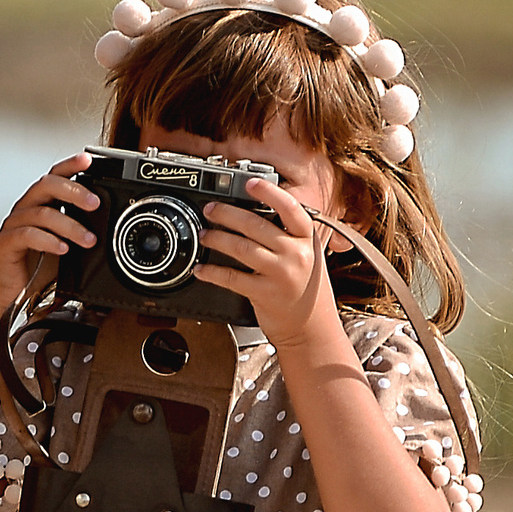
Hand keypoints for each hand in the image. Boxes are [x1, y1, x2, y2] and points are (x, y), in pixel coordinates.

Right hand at [0, 154, 98, 308]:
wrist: (8, 294)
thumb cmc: (34, 268)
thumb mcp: (65, 246)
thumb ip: (78, 232)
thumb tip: (107, 228)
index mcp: (39, 204)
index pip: (54, 176)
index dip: (70, 165)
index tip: (89, 160)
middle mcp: (26, 209)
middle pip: (47, 186)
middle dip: (74, 191)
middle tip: (95, 204)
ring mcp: (14, 224)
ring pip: (42, 213)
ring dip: (70, 225)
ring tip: (88, 240)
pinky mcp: (7, 243)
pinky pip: (28, 235)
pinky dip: (48, 241)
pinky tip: (63, 249)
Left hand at [200, 176, 338, 347]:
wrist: (311, 328)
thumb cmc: (305, 289)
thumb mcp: (308, 256)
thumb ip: (290, 235)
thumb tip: (258, 212)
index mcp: (307, 239)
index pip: (290, 208)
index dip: (269, 193)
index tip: (250, 183)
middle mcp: (297, 254)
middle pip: (256, 225)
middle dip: (227, 214)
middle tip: (211, 209)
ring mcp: (281, 274)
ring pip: (242, 248)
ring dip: (217, 239)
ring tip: (204, 235)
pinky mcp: (265, 294)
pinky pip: (232, 278)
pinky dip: (212, 272)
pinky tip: (201, 268)